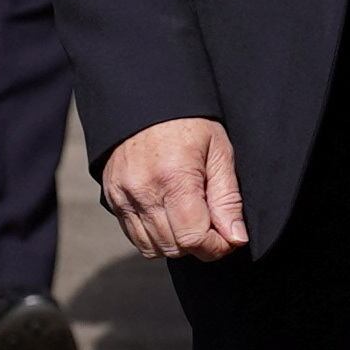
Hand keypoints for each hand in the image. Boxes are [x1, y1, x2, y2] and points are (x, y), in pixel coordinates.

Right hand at [101, 116, 248, 261]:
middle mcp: (144, 192)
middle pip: (174, 247)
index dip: (216, 247)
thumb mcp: (219, 151)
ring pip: (153, 248)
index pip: (194, 237)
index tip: (229, 238)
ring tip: (193, 219)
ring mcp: (124, 198)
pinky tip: (171, 217)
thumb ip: (228, 198)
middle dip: (200, 246)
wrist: (146, 101)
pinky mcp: (113, 200)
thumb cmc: (190, 123)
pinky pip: (135, 237)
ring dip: (177, 244)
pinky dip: (156, 237)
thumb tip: (236, 238)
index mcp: (174, 178)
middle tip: (215, 227)